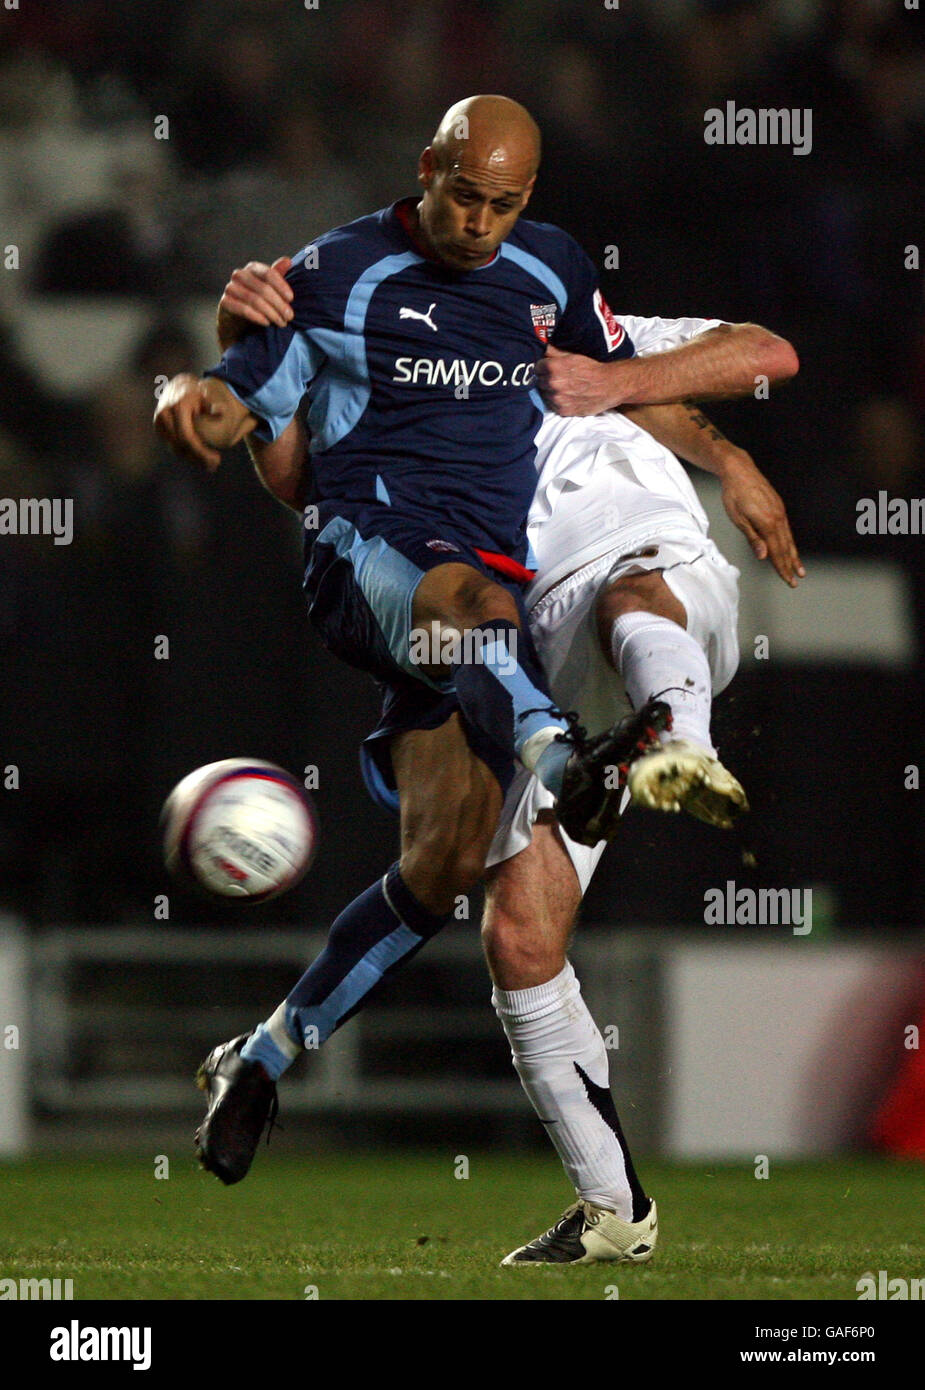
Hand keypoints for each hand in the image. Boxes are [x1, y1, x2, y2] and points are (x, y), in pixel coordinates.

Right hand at [153, 373, 222, 470]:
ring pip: (176, 448)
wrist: (179, 386)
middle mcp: (164, 415)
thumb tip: (219, 412)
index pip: (187, 437)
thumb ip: (213, 406)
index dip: (201, 451)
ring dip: (193, 458)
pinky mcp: (158, 429)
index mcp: (177, 407)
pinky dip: (186, 453)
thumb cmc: (197, 393)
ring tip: (210, 463)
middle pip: (181, 446)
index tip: (216, 458)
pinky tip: (199, 457)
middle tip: (215, 464)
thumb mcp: (207, 397)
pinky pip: (173, 445)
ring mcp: (159, 423)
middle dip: (199, 457)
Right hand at [217, 256, 293, 348]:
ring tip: (281, 322)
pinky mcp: (225, 302)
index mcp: (252, 268)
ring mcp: (230, 288)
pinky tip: (267, 323)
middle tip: (289, 316)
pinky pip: (244, 309)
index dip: (281, 286)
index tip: (291, 299)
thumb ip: (277, 274)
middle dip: (279, 304)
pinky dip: (258, 317)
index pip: (268, 273)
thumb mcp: (269, 287)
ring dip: (271, 313)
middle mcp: (239, 275)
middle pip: (263, 288)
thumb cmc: (257, 299)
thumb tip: (287, 261)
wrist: (236, 318)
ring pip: (255, 300)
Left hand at [535, 345, 618, 415]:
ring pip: (545, 395)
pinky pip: (553, 406)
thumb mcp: (573, 354)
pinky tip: (568, 396)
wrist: (610, 385)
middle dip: (546, 379)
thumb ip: (554, 351)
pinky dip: (558, 402)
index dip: (543, 367)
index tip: (550, 368)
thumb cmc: (592, 368)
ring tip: (564, 388)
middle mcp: (552, 384)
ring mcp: (557, 399)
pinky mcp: (563, 411)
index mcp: (553, 368)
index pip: (536, 367)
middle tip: (559, 378)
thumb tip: (542, 347)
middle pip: (539, 381)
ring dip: (551, 392)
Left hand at [719, 450, 804, 586]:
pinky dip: (790, 542)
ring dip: (794, 556)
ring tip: (800, 570)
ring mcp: (780, 512)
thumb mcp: (738, 519)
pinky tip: (791, 549)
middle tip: (795, 582)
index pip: (776, 551)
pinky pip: (786, 529)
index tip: (788, 581)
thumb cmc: (734, 495)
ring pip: (788, 539)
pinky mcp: (779, 507)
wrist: (740, 470)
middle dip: (790, 566)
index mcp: (767, 523)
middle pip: (785, 547)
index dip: (782, 568)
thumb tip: (764, 556)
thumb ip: (753, 539)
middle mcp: (778, 518)